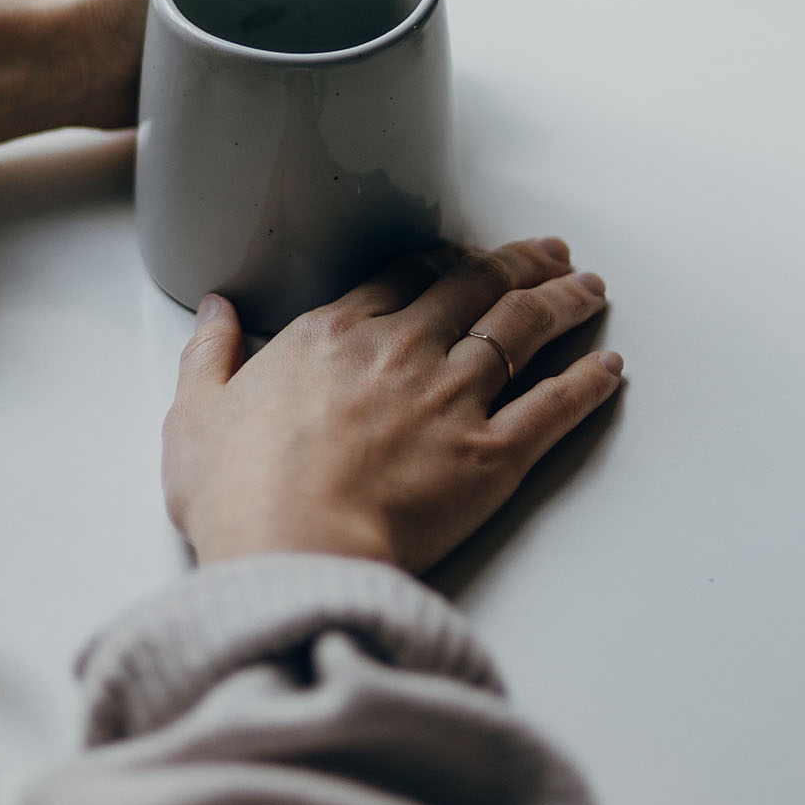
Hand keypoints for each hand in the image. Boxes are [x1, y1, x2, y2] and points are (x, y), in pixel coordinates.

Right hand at [162, 238, 625, 573]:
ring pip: (522, 331)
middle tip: (549, 252)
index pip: (402, 278)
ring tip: (589, 287)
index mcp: (333, 337)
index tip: (462, 257)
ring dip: (563, 302)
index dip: (441, 261)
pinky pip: (554, 407)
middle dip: (518, 263)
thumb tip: (213, 311)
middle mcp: (402, 352)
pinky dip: (587, 382)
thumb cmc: (239, 495)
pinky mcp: (491, 456)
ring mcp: (452, 400)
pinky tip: (610, 366)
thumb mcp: (194, 416)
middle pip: (475, 288)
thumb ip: (208, 355)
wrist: (291, 553)